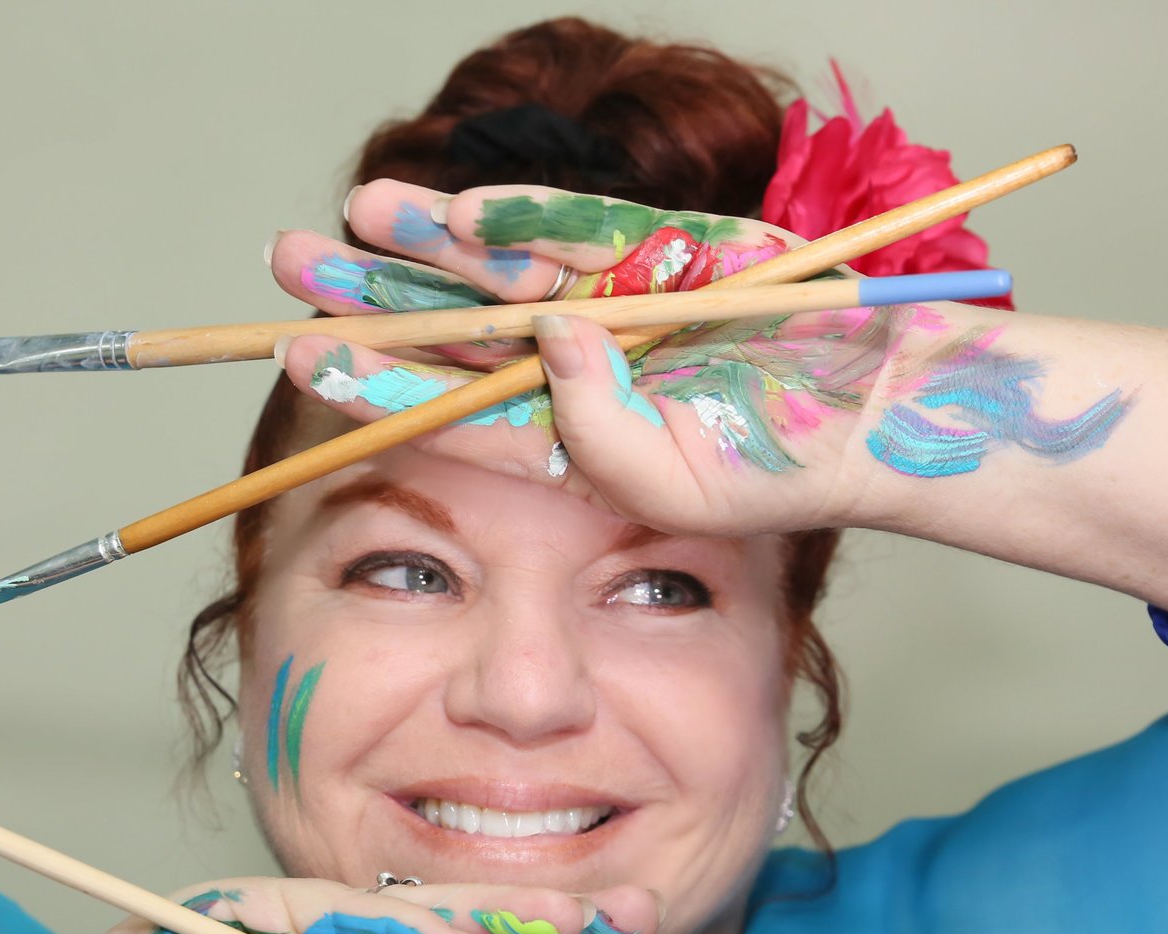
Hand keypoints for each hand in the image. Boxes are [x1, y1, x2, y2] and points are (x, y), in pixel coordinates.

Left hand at [271, 179, 928, 534]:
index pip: (446, 406)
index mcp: (562, 439)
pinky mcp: (664, 245)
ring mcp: (615, 300)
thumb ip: (597, 430)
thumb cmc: (779, 471)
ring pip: (503, 264)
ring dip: (429, 240)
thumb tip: (544, 336)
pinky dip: (524, 217)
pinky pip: (581, 229)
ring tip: (358, 216)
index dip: (375, 379)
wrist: (878, 412)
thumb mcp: (673, 486)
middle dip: (375, 293)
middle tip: (288, 264)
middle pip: (454, 325)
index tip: (299, 358)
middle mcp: (574, 366)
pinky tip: (456, 214)